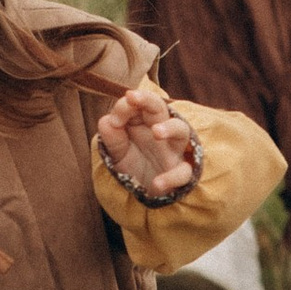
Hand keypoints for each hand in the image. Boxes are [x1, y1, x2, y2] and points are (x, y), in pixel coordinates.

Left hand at [94, 80, 198, 196]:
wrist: (144, 193)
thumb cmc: (133, 164)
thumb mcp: (117, 152)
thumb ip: (112, 137)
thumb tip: (107, 120)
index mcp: (144, 122)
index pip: (138, 104)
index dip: (126, 106)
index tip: (115, 120)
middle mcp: (160, 132)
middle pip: (160, 108)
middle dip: (147, 100)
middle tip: (132, 97)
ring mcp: (173, 151)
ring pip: (182, 131)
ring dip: (170, 128)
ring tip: (157, 132)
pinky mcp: (180, 172)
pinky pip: (183, 172)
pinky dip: (172, 178)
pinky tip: (157, 184)